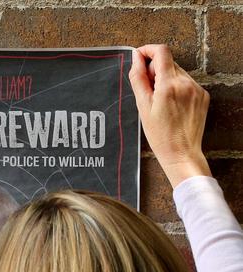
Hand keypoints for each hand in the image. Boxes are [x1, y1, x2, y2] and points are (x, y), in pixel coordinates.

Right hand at [129, 44, 211, 187]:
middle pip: (168, 62)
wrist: (181, 153)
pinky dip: (176, 88)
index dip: (148, 50)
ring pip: (177, 73)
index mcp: (169, 85)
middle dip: (154, 70)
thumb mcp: (142, 107)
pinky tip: (171, 106)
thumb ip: (138, 79)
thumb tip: (136, 59)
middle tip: (146, 90)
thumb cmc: (160, 135)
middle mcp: (186, 83)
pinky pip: (186, 83)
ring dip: (165, 80)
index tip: (139, 57)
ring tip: (159, 102)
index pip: (161, 52)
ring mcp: (197, 89)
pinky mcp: (202, 95)